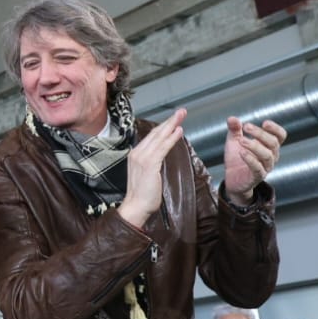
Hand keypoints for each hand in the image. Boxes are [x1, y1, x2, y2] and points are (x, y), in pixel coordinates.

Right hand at [117, 108, 184, 228]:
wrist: (135, 206)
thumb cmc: (142, 195)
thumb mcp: (146, 175)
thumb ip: (152, 163)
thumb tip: (160, 156)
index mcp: (135, 155)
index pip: (151, 137)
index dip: (163, 127)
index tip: (173, 120)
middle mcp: (137, 153)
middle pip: (155, 133)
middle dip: (169, 121)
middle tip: (181, 111)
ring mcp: (142, 158)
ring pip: (159, 137)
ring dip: (172, 125)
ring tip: (182, 116)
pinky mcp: (150, 164)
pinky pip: (163, 148)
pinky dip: (171, 138)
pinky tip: (179, 132)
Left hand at [222, 117, 286, 203]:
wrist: (232, 179)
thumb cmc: (237, 159)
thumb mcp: (234, 141)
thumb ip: (234, 130)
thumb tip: (232, 118)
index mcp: (269, 146)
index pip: (280, 136)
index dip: (275, 129)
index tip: (265, 123)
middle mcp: (271, 156)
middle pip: (273, 143)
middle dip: (260, 133)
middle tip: (246, 126)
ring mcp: (265, 167)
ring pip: (267, 155)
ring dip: (254, 146)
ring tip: (241, 140)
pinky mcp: (257, 177)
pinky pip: (258, 168)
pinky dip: (250, 159)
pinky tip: (242, 152)